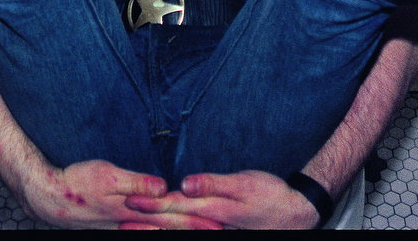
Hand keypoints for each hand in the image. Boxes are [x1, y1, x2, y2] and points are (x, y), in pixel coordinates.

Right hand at [19, 159, 222, 229]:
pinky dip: (156, 234)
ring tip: (201, 233)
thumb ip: (136, 183)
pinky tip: (162, 233)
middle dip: (194, 227)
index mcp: (134, 208)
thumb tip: (163, 188)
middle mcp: (132, 222)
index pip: (171, 213)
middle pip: (169, 226)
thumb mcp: (107, 176)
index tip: (218, 220)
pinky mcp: (116, 227)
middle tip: (218, 230)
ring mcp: (124, 227)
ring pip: (158, 233)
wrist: (48, 199)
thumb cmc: (77, 182)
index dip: (195, 217)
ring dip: (178, 232)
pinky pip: (143, 234)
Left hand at [124, 169, 323, 228]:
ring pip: (181, 234)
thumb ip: (213, 184)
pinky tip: (164, 234)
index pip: (176, 207)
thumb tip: (186, 185)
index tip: (130, 202)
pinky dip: (177, 235)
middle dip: (147, 223)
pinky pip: (194, 236)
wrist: (296, 216)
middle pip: (173, 225)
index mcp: (214, 210)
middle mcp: (212, 227)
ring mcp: (216, 234)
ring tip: (131, 232)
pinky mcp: (221, 235)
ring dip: (156, 233)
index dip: (152, 204)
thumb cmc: (271, 195)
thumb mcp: (245, 183)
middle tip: (121, 222)